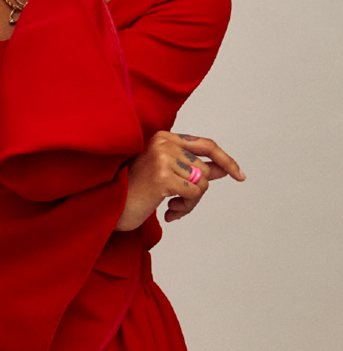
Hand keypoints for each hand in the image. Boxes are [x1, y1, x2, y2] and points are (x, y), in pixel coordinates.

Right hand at [115, 132, 244, 231]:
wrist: (111, 207)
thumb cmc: (136, 191)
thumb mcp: (167, 175)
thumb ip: (193, 168)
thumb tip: (223, 169)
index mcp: (164, 138)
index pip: (206, 145)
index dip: (225, 160)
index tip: (239, 175)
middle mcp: (164, 144)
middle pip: (205, 169)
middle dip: (197, 191)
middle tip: (180, 204)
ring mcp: (163, 159)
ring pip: (202, 183)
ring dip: (191, 202)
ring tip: (173, 208)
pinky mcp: (163, 177)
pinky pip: (194, 195)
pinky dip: (185, 208)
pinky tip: (169, 212)